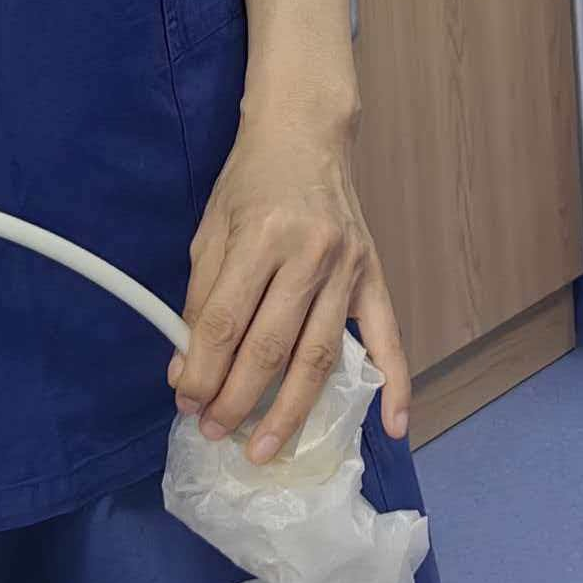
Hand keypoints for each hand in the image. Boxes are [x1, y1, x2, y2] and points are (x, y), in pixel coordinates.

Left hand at [172, 106, 412, 456]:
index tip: (186, 402)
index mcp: (260, 236)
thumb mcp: (211, 230)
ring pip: (321, 356)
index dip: (202, 371)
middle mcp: (310, 254)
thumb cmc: (250, 182)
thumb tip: (189, 369)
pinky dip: (396, 386)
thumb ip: (200, 300)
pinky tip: (393, 428)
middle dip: (238, 400)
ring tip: (264, 448)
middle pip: (271, 347)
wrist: (306, 134)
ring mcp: (349, 268)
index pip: (226, 322)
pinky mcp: (375, 277)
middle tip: (215, 432)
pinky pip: (389, 339)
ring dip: (291, 411)